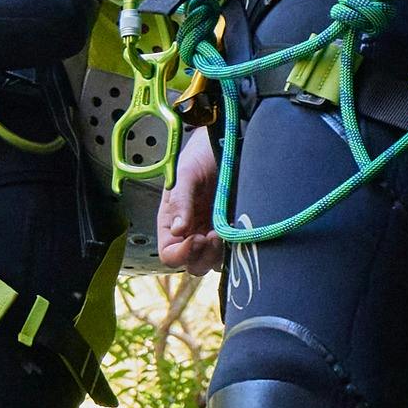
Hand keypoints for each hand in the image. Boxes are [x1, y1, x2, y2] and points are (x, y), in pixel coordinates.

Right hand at [157, 122, 226, 273]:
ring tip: (226, 231)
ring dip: (219, 254)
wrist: (228, 142)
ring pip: (213, 263)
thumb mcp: (184, 174)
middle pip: (192, 265)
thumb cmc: (201, 155)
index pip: (169, 255)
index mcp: (171, 223)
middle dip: (202, 256)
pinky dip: (235, 249)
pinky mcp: (233, 231)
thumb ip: (180, 201)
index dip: (181, 253)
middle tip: (214, 235)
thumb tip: (178, 230)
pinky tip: (238, 230)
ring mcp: (212, 233)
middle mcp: (190, 233)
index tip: (196, 238)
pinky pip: (232, 253)